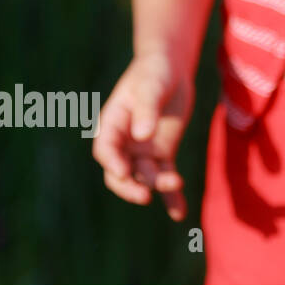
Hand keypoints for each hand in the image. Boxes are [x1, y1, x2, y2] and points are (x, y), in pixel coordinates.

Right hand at [92, 56, 193, 220]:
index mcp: (111, 124)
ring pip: (144, 176)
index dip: (112, 162)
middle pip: (118, 173)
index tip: (124, 171)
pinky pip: (165, 177)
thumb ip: (147, 109)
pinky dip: (171, 196)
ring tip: (175, 183)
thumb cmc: (155, 73)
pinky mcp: (162, 154)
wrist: (171, 70)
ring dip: (158, 185)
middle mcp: (123, 143)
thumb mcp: (152, 85)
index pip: (105, 149)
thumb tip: (143, 136)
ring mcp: (141, 151)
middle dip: (129, 186)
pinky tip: (179, 214)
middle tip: (145, 195)